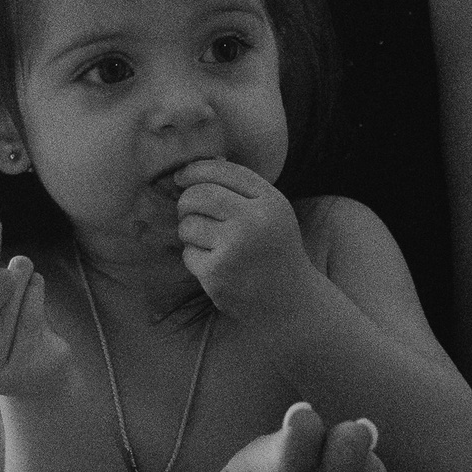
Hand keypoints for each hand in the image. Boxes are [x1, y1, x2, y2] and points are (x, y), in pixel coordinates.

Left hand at [174, 160, 311, 321]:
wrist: (290, 302)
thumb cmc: (274, 249)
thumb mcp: (272, 212)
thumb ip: (241, 189)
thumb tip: (192, 168)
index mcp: (270, 202)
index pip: (223, 171)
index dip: (195, 170)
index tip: (181, 176)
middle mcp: (253, 222)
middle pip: (199, 195)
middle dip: (185, 201)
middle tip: (187, 210)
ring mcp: (234, 249)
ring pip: (188, 225)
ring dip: (189, 231)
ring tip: (208, 241)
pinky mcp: (217, 274)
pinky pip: (188, 254)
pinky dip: (195, 257)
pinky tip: (216, 265)